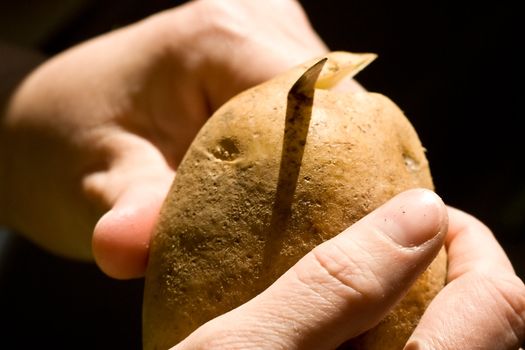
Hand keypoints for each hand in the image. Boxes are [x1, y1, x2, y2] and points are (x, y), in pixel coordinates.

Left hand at [0, 0, 333, 277]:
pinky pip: (316, 110)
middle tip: (337, 234)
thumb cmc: (74, 139)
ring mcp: (264, 35)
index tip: (351, 227)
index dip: (349, 163)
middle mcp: (251, 20)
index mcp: (216, 36)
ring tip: (323, 218)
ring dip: (336, 162)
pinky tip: (306, 193)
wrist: (64, 119)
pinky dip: (318, 154)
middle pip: (339, 100)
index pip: (315, 98)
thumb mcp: (97, 176)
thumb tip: (128, 249)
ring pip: (336, 105)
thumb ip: (128, 209)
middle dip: (348, 169)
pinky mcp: (266, 59)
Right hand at [172, 189, 524, 349]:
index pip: (500, 301)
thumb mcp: (250, 349)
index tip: (413, 208)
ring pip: (458, 345)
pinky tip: (348, 322)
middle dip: (445, 267)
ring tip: (365, 275)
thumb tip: (422, 212)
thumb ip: (340, 284)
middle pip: (491, 325)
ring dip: (421, 298)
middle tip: (385, 236)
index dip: (466, 239)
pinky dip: (397, 328)